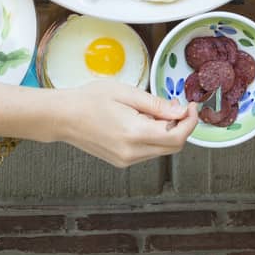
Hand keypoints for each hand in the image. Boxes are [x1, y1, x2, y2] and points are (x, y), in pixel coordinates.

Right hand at [57, 79, 197, 166]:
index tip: (191, 107)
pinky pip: (148, 152)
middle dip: (181, 127)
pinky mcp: (121, 161)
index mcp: (134, 134)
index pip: (177, 137)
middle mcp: (132, 153)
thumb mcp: (126, 92)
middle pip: (173, 147)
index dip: (190, 122)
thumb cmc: (90, 99)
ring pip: (161, 150)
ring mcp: (126, 160)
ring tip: (149, 112)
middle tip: (177, 106)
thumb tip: (181, 110)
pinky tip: (140, 122)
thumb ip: (156, 104)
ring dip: (166, 132)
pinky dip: (153, 137)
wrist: (63, 117)